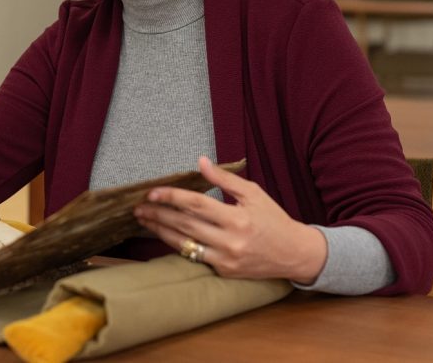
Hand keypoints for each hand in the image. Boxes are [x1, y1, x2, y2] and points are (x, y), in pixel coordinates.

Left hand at [134, 156, 326, 282]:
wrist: (294, 253)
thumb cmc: (273, 219)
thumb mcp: (253, 193)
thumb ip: (224, 179)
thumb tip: (201, 162)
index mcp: (237, 218)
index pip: (196, 204)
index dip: (171, 197)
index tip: (152, 192)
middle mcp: (230, 241)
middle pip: (185, 224)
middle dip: (158, 214)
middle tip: (138, 207)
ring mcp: (225, 259)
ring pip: (184, 244)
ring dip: (161, 231)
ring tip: (144, 220)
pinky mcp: (224, 271)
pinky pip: (195, 256)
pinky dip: (178, 245)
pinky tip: (164, 235)